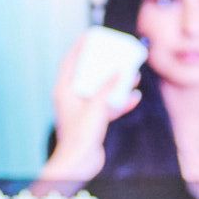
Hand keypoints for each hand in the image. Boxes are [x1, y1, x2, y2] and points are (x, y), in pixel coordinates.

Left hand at [46, 33, 141, 181]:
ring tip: (131, 74)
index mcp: (64, 91)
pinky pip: (108, 106)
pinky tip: (134, 97)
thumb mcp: (96, 107)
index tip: (89, 35)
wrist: (79, 163)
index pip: (70, 62)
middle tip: (116, 53)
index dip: (79, 48)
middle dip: (103, 64)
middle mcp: (72, 98)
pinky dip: (120, 102)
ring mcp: (82, 109)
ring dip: (116, 83)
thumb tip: (120, 71)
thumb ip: (108, 88)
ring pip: (101, 90)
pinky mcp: (93, 121)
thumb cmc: (81, 136)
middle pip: (88, 74)